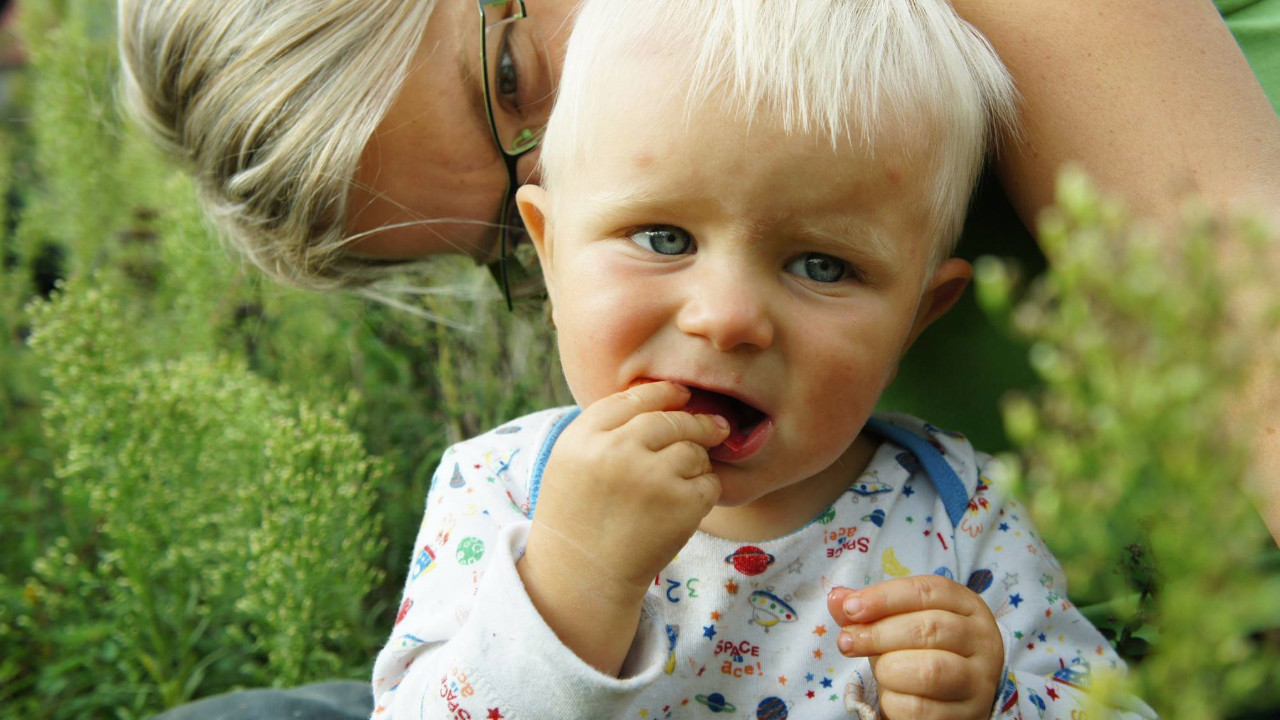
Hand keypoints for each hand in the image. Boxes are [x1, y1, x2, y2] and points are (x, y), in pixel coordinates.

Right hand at [526, 381, 728, 602]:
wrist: (581, 578)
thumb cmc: (577, 520)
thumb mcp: (570, 464)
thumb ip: (604, 430)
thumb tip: (659, 397)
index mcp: (583, 438)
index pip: (633, 398)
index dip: (664, 393)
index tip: (682, 394)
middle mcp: (616, 451)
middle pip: (670, 419)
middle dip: (695, 422)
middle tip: (714, 427)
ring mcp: (650, 477)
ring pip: (694, 450)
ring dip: (697, 462)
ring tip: (681, 483)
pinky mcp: (680, 505)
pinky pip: (710, 482)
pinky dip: (705, 491)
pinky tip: (686, 506)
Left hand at [827, 576, 1003, 718]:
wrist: (953, 696)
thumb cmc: (921, 649)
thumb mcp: (898, 622)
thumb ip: (869, 611)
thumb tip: (837, 598)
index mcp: (966, 606)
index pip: (926, 591)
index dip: (883, 597)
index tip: (850, 608)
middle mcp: (982, 640)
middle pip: (928, 629)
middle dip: (878, 635)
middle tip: (846, 642)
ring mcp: (979, 680)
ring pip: (929, 671)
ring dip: (888, 670)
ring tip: (878, 672)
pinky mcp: (969, 715)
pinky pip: (920, 709)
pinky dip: (893, 702)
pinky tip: (890, 696)